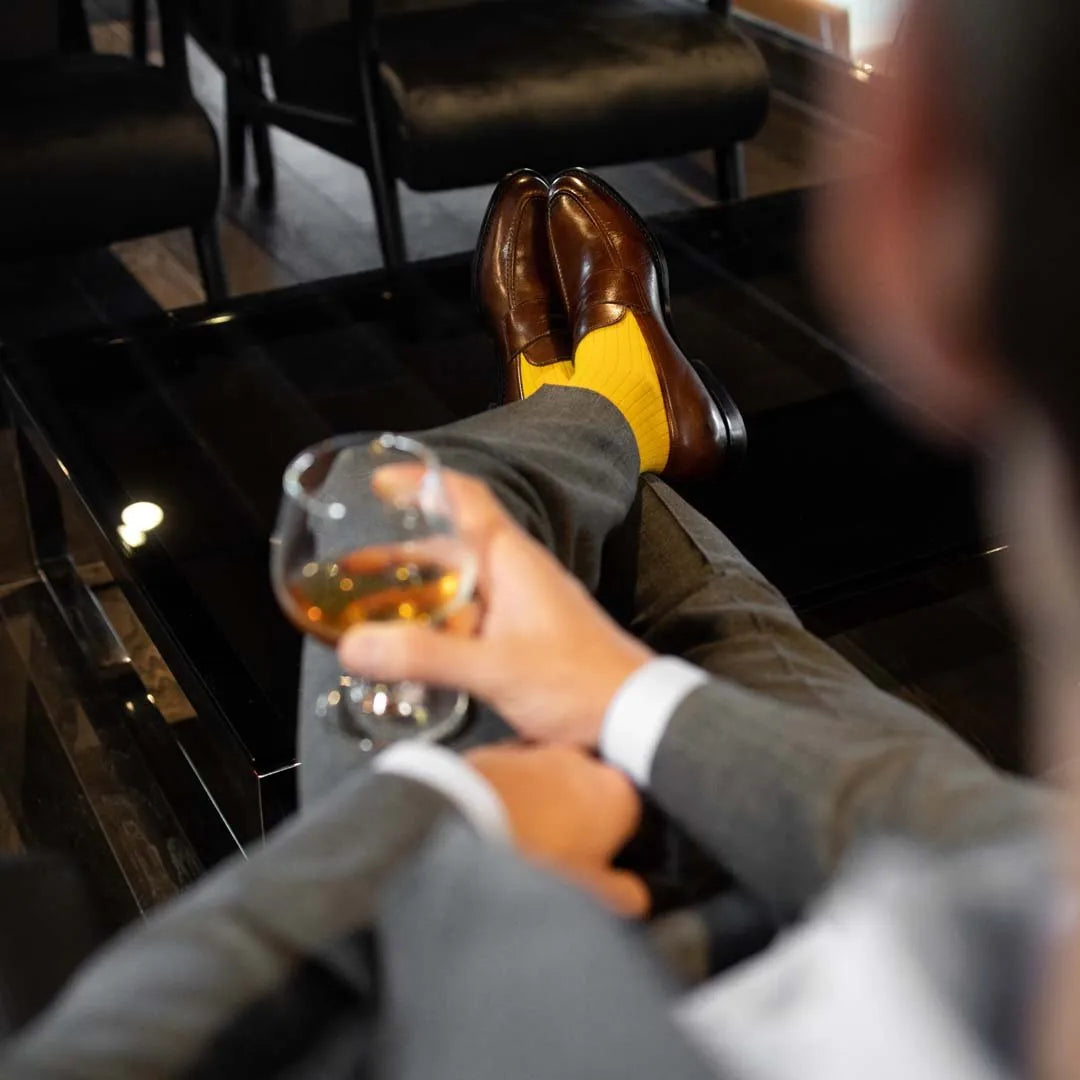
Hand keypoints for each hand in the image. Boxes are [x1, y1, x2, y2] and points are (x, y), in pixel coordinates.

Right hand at [338, 468, 652, 745]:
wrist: (635, 719)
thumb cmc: (578, 682)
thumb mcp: (495, 668)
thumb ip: (424, 656)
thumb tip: (353, 645)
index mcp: (512, 560)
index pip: (465, 499)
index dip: (423, 484)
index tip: (381, 484)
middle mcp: (515, 574)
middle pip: (449, 549)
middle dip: (398, 558)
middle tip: (350, 573)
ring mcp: (520, 607)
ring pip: (457, 588)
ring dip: (414, 596)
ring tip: (367, 616)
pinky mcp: (523, 639)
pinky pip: (469, 621)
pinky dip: (436, 627)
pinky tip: (411, 655)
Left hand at [465, 743, 648, 916]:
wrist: (467, 827)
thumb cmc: (534, 857)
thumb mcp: (593, 893)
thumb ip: (624, 892)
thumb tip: (636, 897)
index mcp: (619, 795)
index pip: (633, 817)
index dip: (616, 843)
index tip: (601, 861)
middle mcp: (584, 763)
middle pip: (591, 794)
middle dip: (579, 817)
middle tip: (561, 852)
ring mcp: (541, 751)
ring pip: (553, 780)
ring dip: (545, 801)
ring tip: (525, 838)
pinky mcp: (502, 749)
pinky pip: (515, 773)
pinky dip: (512, 790)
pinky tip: (498, 819)